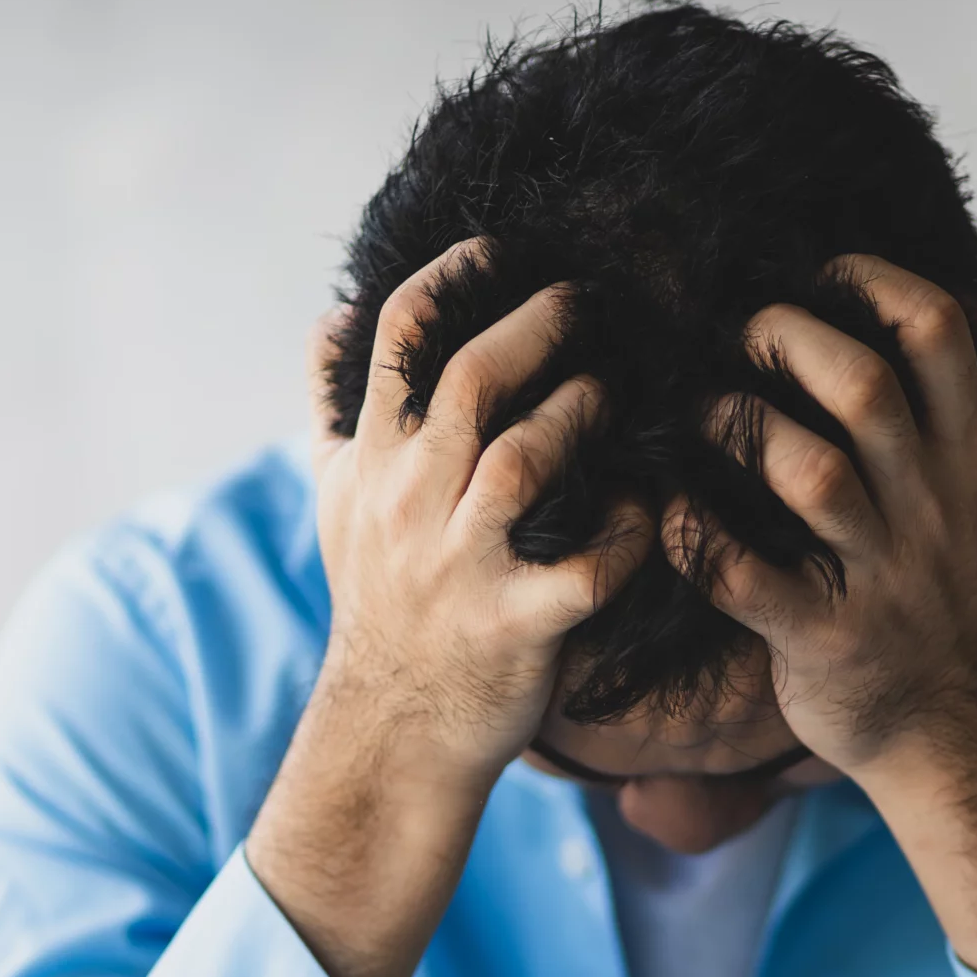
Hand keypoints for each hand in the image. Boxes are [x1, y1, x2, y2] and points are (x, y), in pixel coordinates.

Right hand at [247, 242, 639, 976]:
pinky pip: (587, 568)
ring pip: (523, 460)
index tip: (501, 248)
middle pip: (472, 382)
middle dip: (536, 327)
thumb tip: (329, 316)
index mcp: (374, 463)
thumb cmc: (378, 601)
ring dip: (578, 414)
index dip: (450, 278)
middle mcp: (412, 504)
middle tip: (584, 303)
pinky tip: (646, 511)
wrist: (392, 728)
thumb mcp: (336, 501)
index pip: (398, 340)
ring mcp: (464, 566)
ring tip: (610, 393)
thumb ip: (332, 406)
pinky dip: (627, 533)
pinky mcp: (519, 625)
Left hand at [672, 255, 976, 783]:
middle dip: (787, 336)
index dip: (873, 282)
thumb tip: (966, 298)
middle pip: (864, 385)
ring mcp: (882, 574)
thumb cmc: (969, 591)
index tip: (823, 277)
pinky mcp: (824, 637)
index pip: (943, 330)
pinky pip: (743, 574)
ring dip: (738, 424)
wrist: (966, 732)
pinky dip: (697, 533)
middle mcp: (939, 506)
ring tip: (705, 410)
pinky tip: (675, 505)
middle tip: (745, 332)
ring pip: (807, 471)